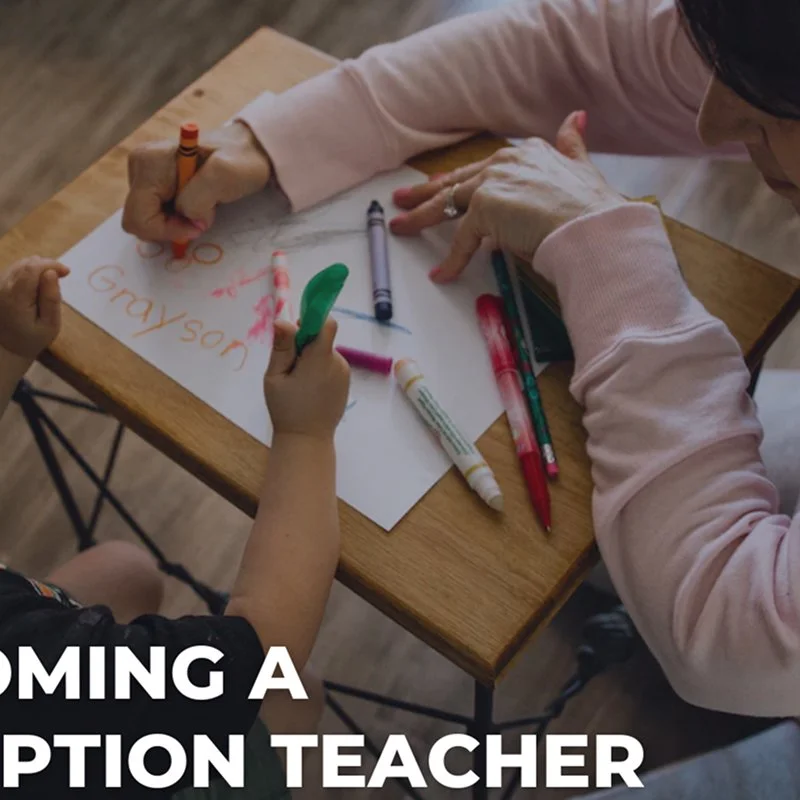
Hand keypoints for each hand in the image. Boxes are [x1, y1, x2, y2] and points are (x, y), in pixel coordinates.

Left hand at [0, 257, 69, 360]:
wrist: (7, 347)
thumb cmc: (33, 338)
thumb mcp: (50, 324)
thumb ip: (51, 298)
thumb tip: (51, 273)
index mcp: (15, 298)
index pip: (32, 268)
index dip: (51, 265)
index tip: (67, 272)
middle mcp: (2, 288)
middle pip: (25, 264)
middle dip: (46, 265)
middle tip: (62, 276)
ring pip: (20, 265)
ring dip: (38, 268)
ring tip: (51, 281)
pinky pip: (15, 270)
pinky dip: (30, 272)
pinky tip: (39, 284)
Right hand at [122, 121, 271, 241]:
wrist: (248, 150)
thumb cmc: (240, 160)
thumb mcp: (225, 175)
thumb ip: (199, 198)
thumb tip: (187, 218)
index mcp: (148, 162)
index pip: (139, 216)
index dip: (167, 230)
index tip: (198, 226)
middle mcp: (139, 166)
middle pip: (139, 220)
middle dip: (170, 227)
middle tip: (201, 217)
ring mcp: (144, 175)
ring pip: (147, 220)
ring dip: (175, 223)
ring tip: (202, 208)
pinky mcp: (153, 184)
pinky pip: (155, 215)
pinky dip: (175, 219)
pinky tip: (195, 206)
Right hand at [264, 319, 349, 440]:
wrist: (307, 439)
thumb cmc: (286, 409)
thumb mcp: (275, 377)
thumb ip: (282, 347)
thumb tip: (283, 320)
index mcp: (320, 359)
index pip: (326, 324)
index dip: (312, 320)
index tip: (296, 330)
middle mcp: (337, 363)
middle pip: (323, 338)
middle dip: (306, 343)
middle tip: (289, 365)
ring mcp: (344, 373)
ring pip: (326, 352)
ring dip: (312, 358)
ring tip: (297, 381)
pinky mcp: (345, 382)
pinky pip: (331, 365)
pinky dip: (319, 369)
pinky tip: (308, 388)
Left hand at [390, 111, 625, 281]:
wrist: (592, 227)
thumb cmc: (592, 209)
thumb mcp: (583, 168)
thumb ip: (573, 145)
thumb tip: (577, 118)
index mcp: (525, 153)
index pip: (481, 168)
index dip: (459, 180)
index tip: (441, 186)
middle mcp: (505, 161)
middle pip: (455, 181)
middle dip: (426, 191)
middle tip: (402, 199)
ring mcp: (492, 182)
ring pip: (447, 203)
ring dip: (420, 217)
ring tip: (401, 227)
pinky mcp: (484, 208)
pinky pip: (460, 239)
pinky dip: (451, 261)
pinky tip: (441, 274)